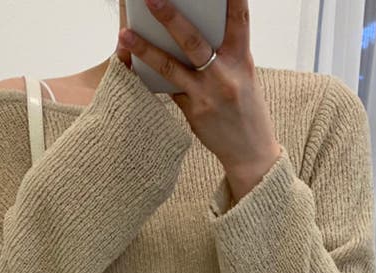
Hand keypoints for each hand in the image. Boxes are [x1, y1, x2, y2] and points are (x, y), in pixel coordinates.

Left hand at [117, 0, 281, 203]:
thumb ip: (225, 53)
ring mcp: (207, 95)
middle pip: (194, 41)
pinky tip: (131, 64)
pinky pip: (168, 88)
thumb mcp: (244, 75)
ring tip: (124, 35)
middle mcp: (225, 75)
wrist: (251, 151)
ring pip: (171, 67)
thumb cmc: (246, 108)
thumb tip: (190, 32)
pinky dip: (151, 76)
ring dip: (145, 49)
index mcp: (243, 59)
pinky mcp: (193, 112)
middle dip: (171, 18)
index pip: (240, 19)